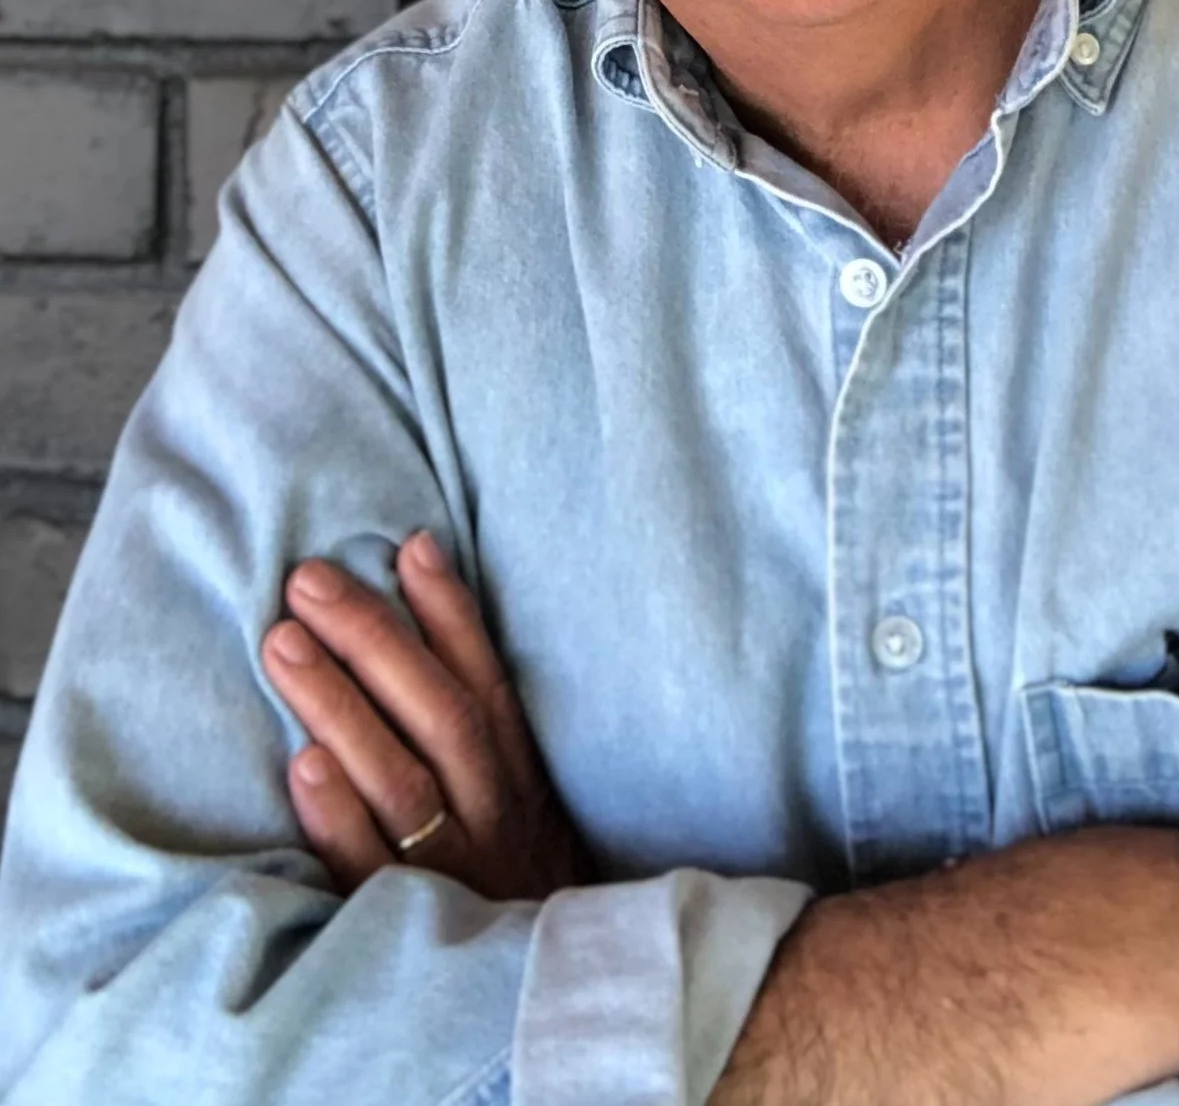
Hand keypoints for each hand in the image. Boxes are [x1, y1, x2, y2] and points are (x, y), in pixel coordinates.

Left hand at [262, 530, 590, 900]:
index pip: (486, 678)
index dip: (452, 611)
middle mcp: (493, 810)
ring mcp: (454, 866)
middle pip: (438, 713)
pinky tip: (302, 765)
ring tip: (282, 644)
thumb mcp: (519, 792)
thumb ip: (480, 720)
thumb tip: (427, 606)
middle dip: (374, 639)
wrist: (540, 989)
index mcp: (519, 772)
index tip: (408, 545)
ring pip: (401, 777)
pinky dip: (340, 816)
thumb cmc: (512, 868)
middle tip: (308, 581)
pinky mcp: (410, 921)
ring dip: (340, 705)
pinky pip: (373, 866)